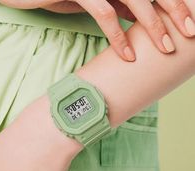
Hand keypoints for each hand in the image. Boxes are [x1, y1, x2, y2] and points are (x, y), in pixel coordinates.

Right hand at [0, 0, 194, 60]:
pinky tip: (128, 56)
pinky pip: (105, 13)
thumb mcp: (94, 1)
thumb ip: (116, 5)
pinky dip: (118, 36)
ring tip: (165, 49)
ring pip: (135, 1)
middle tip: (188, 36)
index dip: (175, 6)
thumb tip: (135, 20)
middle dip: (175, 13)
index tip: (188, 27)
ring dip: (153, 27)